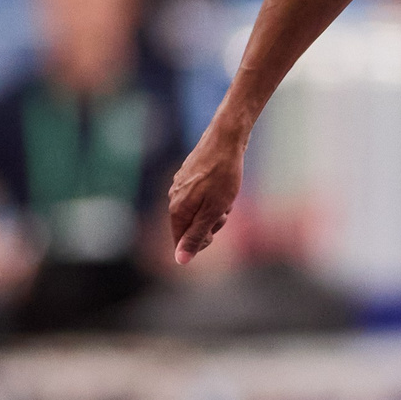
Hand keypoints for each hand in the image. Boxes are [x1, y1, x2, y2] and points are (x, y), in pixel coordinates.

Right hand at [166, 123, 244, 264]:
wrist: (226, 139)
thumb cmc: (223, 175)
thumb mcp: (213, 211)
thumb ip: (195, 236)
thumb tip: (180, 260)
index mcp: (177, 209)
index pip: (182, 241)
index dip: (201, 241)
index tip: (216, 228)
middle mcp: (174, 198)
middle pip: (191, 227)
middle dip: (211, 223)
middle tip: (225, 210)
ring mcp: (180, 186)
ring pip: (199, 212)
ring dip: (216, 210)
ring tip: (227, 195)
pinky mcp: (190, 177)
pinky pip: (202, 198)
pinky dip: (215, 197)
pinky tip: (225, 185)